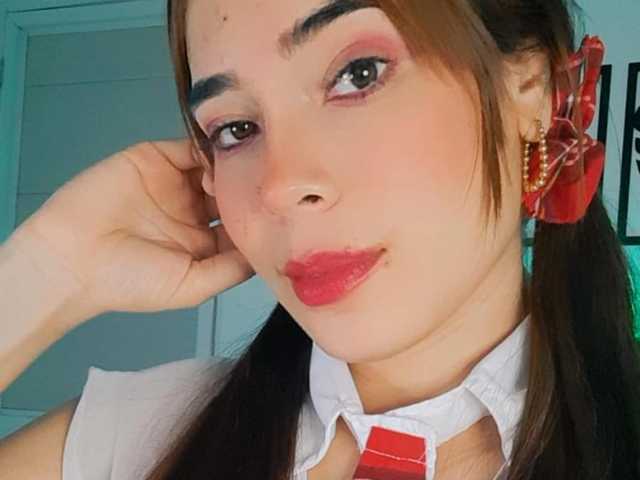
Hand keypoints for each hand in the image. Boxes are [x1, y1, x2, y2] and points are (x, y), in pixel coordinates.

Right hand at [7, 139, 254, 326]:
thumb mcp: (192, 286)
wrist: (72, 257)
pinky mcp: (157, 159)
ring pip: (216, 168)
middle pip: (234, 193)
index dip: (261, 220)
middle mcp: (193, 212)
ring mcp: (175, 184)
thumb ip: (231, 269)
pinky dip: (209, 149)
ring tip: (243, 175)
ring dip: (232, 169)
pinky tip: (223, 159)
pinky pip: (190, 147)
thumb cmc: (131, 281)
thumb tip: (266, 252)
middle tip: (271, 187)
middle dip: (251, 189)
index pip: (241, 226)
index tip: (284, 215)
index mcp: (202, 244)